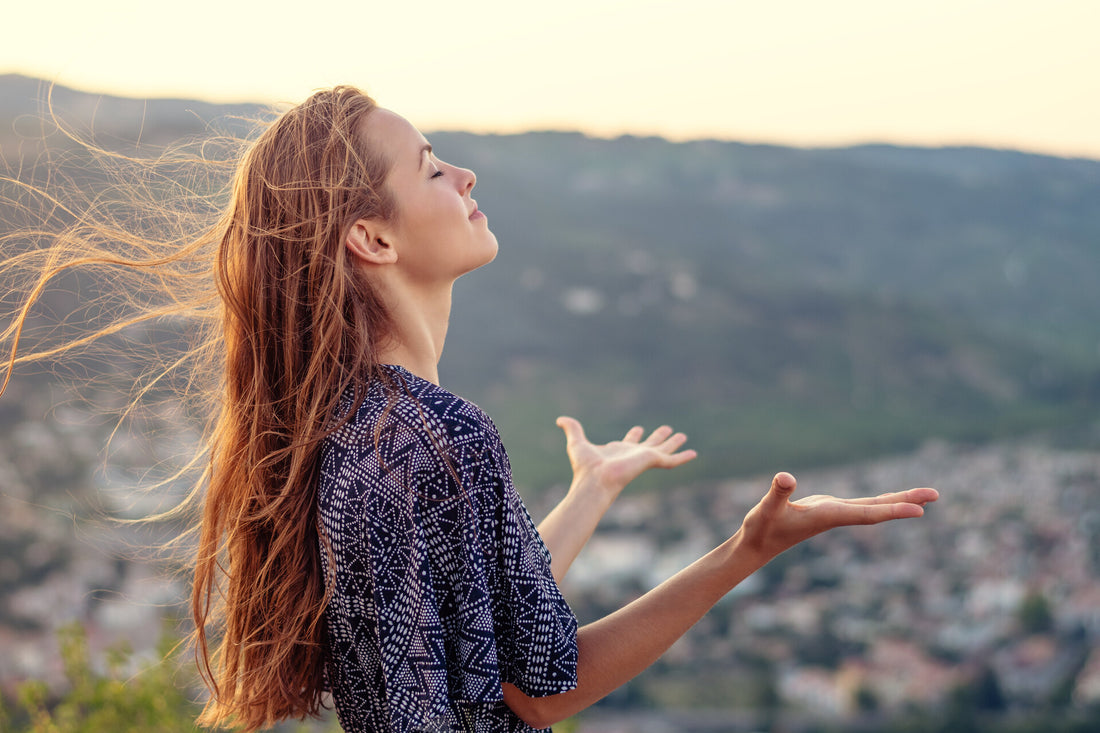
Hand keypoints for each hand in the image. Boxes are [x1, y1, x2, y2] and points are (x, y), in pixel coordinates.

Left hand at [557, 416, 697, 497]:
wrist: (595, 480)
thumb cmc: (585, 466)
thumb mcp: (577, 442)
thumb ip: (572, 429)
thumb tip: (560, 419)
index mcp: (618, 451)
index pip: (629, 442)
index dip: (634, 435)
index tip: (638, 428)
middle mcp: (632, 455)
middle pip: (649, 444)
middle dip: (658, 437)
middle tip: (667, 429)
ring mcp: (643, 459)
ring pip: (662, 449)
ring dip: (673, 443)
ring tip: (683, 435)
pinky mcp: (651, 461)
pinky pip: (671, 460)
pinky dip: (682, 457)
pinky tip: (693, 453)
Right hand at [738, 472, 938, 561]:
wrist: (757, 548)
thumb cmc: (761, 529)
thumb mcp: (766, 510)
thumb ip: (777, 493)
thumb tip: (785, 477)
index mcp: (827, 516)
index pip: (867, 514)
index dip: (892, 510)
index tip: (920, 510)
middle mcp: (837, 516)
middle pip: (878, 510)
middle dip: (906, 501)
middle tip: (936, 494)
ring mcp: (835, 514)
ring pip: (874, 507)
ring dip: (899, 500)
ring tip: (926, 495)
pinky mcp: (830, 510)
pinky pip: (864, 505)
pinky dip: (882, 500)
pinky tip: (892, 498)